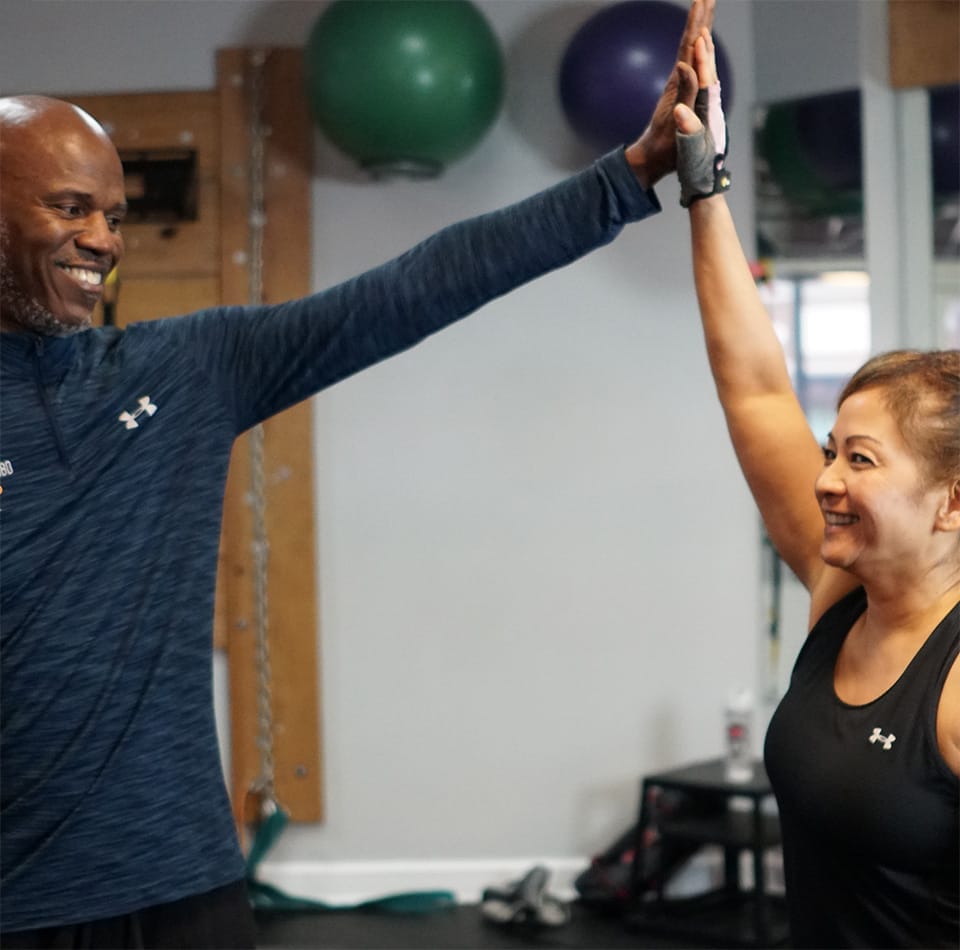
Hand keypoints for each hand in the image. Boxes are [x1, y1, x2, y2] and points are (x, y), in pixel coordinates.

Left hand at [624, 0, 714, 188]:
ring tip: (706, 7)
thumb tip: (684, 64)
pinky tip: (700, 43)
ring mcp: (682, 86)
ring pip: (692, 51)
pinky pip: (693, 64)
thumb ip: (685, 93)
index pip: (689, 47)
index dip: (697, 24)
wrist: (653, 159)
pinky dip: (699, 49)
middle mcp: (679, 80)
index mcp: (679, 84)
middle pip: (691, 42)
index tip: (703, 0)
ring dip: (700, 28)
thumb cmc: (668, 147)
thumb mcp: (679, 121)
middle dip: (700, 18)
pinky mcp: (684, 94)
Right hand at [675, 31, 729, 205]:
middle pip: (711, 73)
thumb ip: (687, 131)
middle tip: (704, 25)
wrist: (706, 189)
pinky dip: (702, 73)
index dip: (702, 59)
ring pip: (709, 78)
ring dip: (706, 56)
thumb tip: (681, 111)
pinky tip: (701, 69)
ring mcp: (710, 115)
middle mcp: (712, 112)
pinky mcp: (706, 120)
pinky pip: (704, 89)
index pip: (705, 81)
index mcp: (707, 117)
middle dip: (707, 48)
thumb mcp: (690, 153)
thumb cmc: (697, 173)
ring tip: (703, 37)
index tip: (699, 37)